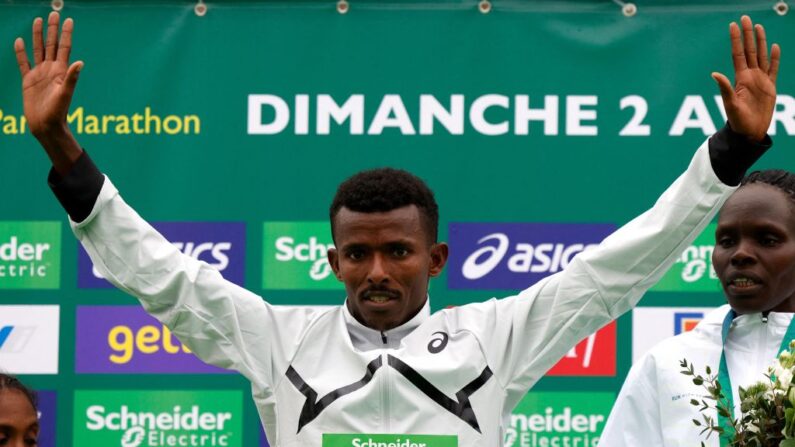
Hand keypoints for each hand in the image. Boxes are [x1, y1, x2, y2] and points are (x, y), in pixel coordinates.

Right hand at [14, 12, 82, 173]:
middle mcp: (51, 70)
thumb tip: (80, 62)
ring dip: (37, 36)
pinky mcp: (28, 81)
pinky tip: (19, 41)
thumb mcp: (65, 94)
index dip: (66, 34)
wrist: (46, 126)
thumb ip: (71, 78)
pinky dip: (21, 52)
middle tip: (53, 13)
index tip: (69, 20)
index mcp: (61, 71)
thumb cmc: (58, 113)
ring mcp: (39, 74)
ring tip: (38, 21)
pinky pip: (23, 63)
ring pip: (37, 50)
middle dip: (52, 29)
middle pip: (51, 44)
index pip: (64, 47)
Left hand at [712, 15, 780, 141]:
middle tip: (745, 18)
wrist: (750, 132)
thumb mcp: (730, 104)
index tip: (733, 24)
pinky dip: (774, 58)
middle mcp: (750, 76)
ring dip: (760, 41)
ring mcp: (760, 80)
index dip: (736, 39)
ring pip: (761, 56)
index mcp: (740, 78)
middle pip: (749, 50)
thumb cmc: (738, 120)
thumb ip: (725, 88)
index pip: (738, 54)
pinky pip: (773, 69)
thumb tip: (714, 73)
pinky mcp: (770, 87)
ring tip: (758, 27)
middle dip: (747, 34)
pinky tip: (773, 47)